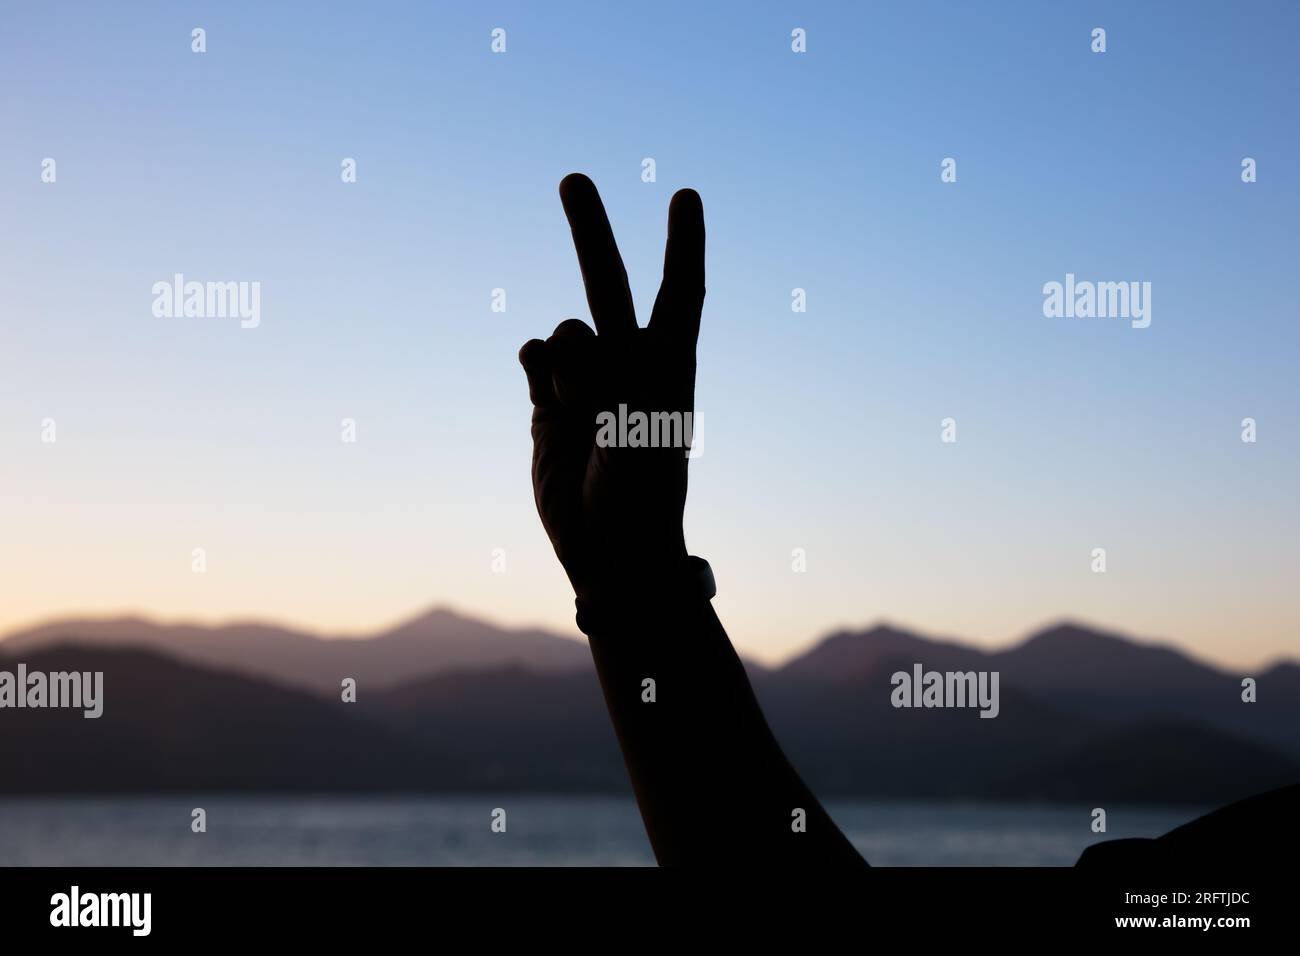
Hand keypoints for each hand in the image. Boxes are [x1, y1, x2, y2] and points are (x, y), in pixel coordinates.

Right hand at [519, 174, 704, 601]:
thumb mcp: (636, 437)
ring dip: (565, 365)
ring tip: (581, 415)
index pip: (679, 293)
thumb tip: (559, 344)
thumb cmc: (640, 500)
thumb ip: (602, 381)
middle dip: (591, 231)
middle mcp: (629, 365)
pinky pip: (535, 359)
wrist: (608, 551)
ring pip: (564, 334)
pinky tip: (546, 395)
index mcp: (669, 368)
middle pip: (610, 284)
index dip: (682, 244)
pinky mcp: (549, 404)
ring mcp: (587, 382)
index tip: (685, 195)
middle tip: (571, 177)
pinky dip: (536, 368)